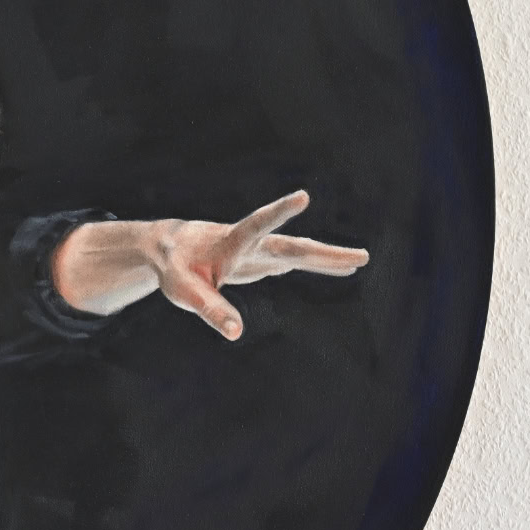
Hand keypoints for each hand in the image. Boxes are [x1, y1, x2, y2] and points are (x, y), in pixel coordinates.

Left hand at [144, 190, 368, 339]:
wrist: (167, 246)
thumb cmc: (174, 268)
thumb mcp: (186, 292)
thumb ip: (210, 309)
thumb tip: (236, 332)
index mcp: (230, 244)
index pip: (257, 225)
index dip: (278, 212)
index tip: (304, 196)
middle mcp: (249, 244)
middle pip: (291, 247)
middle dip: (325, 253)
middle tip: (362, 256)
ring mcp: (257, 250)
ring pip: (296, 252)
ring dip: (326, 257)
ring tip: (360, 260)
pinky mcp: (258, 259)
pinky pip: (292, 261)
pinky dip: (314, 263)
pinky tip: (334, 266)